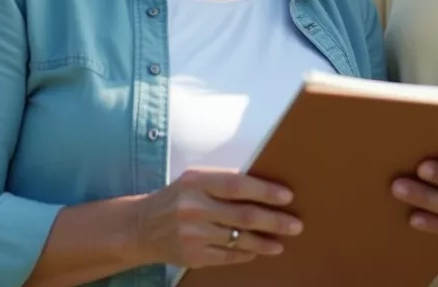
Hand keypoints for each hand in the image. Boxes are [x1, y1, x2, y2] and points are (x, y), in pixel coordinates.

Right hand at [133, 167, 302, 268]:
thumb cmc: (177, 198)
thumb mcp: (194, 181)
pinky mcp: (193, 257)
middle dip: (274, 221)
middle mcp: (194, 208)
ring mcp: (193, 235)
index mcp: (195, 183)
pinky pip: (228, 256)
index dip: (264, 191)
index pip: (236, 185)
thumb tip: (264, 187)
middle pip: (243, 216)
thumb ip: (223, 182)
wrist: (142, 227)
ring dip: (265, 242)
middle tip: (295, 224)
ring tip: (281, 242)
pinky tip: (258, 251)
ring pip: (239, 239)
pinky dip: (246, 253)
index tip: (286, 196)